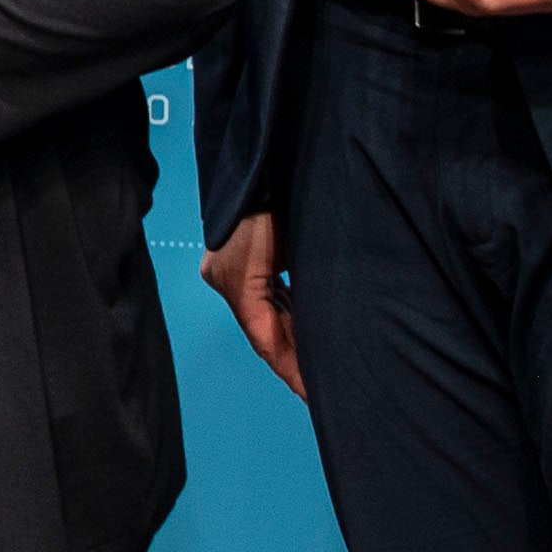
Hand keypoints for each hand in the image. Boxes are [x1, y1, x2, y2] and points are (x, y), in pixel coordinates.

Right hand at [201, 211, 305, 402]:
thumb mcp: (296, 244)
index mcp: (238, 282)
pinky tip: (308, 327)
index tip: (314, 395)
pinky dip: (287, 313)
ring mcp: (229, 269)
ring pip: (267, 314)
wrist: (257, 156)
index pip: (266, 340)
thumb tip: (323, 329)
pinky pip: (266, 296)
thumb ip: (302, 287)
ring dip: (293, 337)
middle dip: (295, 358)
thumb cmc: (278, 194)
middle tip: (323, 388)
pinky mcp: (240, 260)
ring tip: (321, 367)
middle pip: (265, 331)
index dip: (291, 370)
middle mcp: (227, 280)